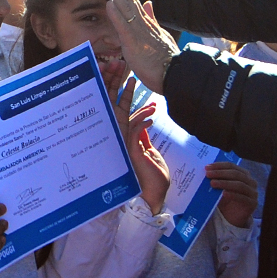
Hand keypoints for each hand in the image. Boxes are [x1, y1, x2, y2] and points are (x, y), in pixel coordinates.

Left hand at [100, 0, 178, 93]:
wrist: (175, 74)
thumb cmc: (163, 58)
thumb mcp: (156, 34)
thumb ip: (150, 18)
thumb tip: (148, 2)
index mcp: (143, 20)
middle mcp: (140, 21)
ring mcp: (138, 30)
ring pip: (124, 5)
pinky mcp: (135, 43)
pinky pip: (125, 27)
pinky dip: (117, 15)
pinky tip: (110, 4)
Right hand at [111, 77, 169, 213]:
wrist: (154, 197)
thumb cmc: (154, 180)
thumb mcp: (150, 154)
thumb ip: (144, 140)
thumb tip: (144, 127)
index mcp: (129, 143)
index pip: (129, 119)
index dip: (135, 106)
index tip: (146, 97)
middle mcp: (124, 143)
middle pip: (122, 114)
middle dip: (123, 95)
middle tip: (129, 79)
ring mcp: (126, 146)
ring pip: (128, 120)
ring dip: (139, 108)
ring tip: (149, 101)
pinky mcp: (130, 151)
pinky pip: (134, 131)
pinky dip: (142, 122)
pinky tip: (151, 118)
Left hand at [209, 162, 257, 228]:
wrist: (232, 217)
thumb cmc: (226, 199)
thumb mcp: (220, 188)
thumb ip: (216, 179)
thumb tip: (206, 171)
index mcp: (243, 174)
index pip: (232, 166)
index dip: (219, 166)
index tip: (207, 167)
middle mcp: (250, 181)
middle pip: (236, 174)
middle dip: (220, 173)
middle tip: (208, 174)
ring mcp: (253, 192)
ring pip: (240, 185)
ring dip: (225, 183)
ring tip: (212, 183)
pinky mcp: (253, 203)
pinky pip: (243, 198)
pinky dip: (233, 195)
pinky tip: (224, 193)